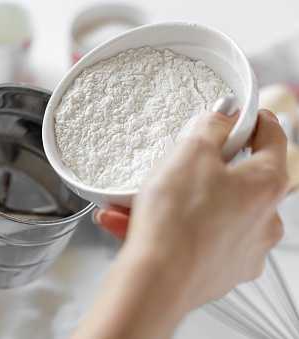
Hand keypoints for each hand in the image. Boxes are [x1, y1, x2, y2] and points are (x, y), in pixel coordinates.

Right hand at [74, 97, 287, 337]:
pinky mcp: (223, 270)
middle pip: (241, 179)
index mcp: (266, 183)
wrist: (159, 279)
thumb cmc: (177, 217)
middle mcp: (265, 219)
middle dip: (206, 168)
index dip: (256, 120)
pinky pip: (198, 239)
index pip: (273, 138)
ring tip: (138, 202)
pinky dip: (174, 230)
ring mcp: (245, 248)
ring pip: (213, 212)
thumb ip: (212, 126)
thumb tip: (226, 113)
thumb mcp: (191, 151)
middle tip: (180, 162)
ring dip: (179, 202)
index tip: (241, 116)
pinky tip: (137, 225)